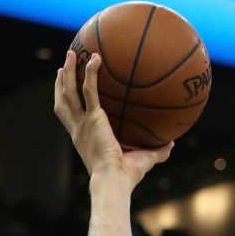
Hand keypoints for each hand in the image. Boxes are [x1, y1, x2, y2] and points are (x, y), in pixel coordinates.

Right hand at [53, 50, 172, 186]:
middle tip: (63, 65)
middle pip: (63, 100)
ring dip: (68, 71)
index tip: (67, 86)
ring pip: (69, 91)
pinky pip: (89, 90)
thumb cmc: (126, 178)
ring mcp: (83, 123)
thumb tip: (172, 143)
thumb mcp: (143, 161)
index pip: (70, 116)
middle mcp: (79, 130)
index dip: (66, 100)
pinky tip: (95, 58)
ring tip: (71, 53)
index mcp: (84, 138)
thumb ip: (156, 151)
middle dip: (62, 82)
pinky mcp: (93, 118)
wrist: (115, 182)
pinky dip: (90, 73)